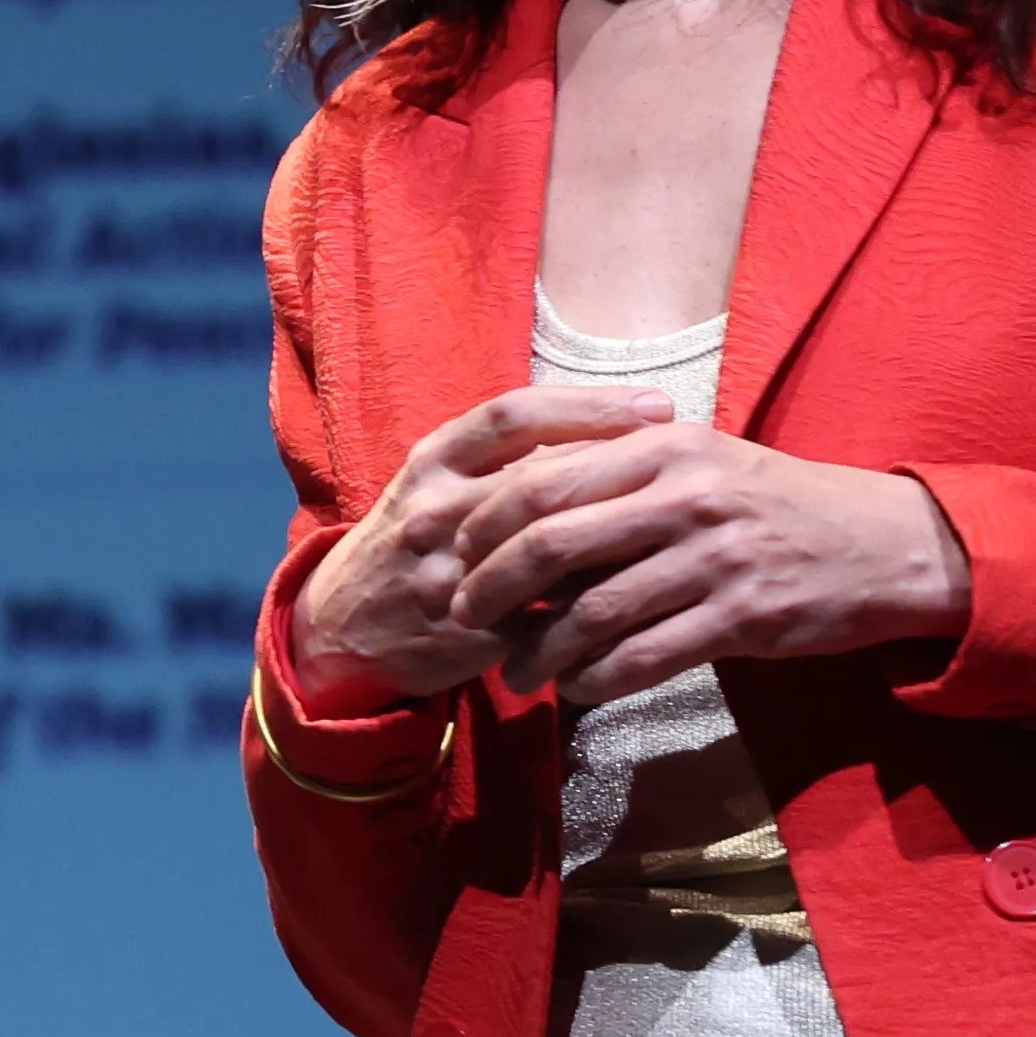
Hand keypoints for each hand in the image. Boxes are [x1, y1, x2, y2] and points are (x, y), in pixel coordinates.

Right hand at [289, 381, 671, 708]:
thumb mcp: (436, 484)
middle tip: (691, 460)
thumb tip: (600, 429)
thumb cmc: (409, 543)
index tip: (656, 406)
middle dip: (621, 469)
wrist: (344, 628)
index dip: (589, 406)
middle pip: (540, 475)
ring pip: (549, 547)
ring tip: (679, 523)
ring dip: (616, 535)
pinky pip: (546, 613)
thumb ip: (501, 459)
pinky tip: (644, 587)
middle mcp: (436, 508)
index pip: (514, 414)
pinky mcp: (468, 630)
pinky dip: (595, 598)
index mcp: (432, 461)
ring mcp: (450, 571)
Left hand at [297, 389, 970, 710]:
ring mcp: (716, 556)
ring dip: (540, 651)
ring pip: (595, 610)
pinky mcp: (743, 616)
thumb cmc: (773, 505)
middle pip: (553, 541)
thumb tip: (522, 503)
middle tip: (467, 619)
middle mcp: (685, 493)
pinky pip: (646, 657)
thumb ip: (620, 472)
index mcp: (664, 446)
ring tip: (514, 675)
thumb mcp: (700, 461)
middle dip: (494, 588)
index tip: (460, 558)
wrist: (882, 545)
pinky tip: (577, 690)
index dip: (487, 525)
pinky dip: (597, 679)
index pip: (543, 479)